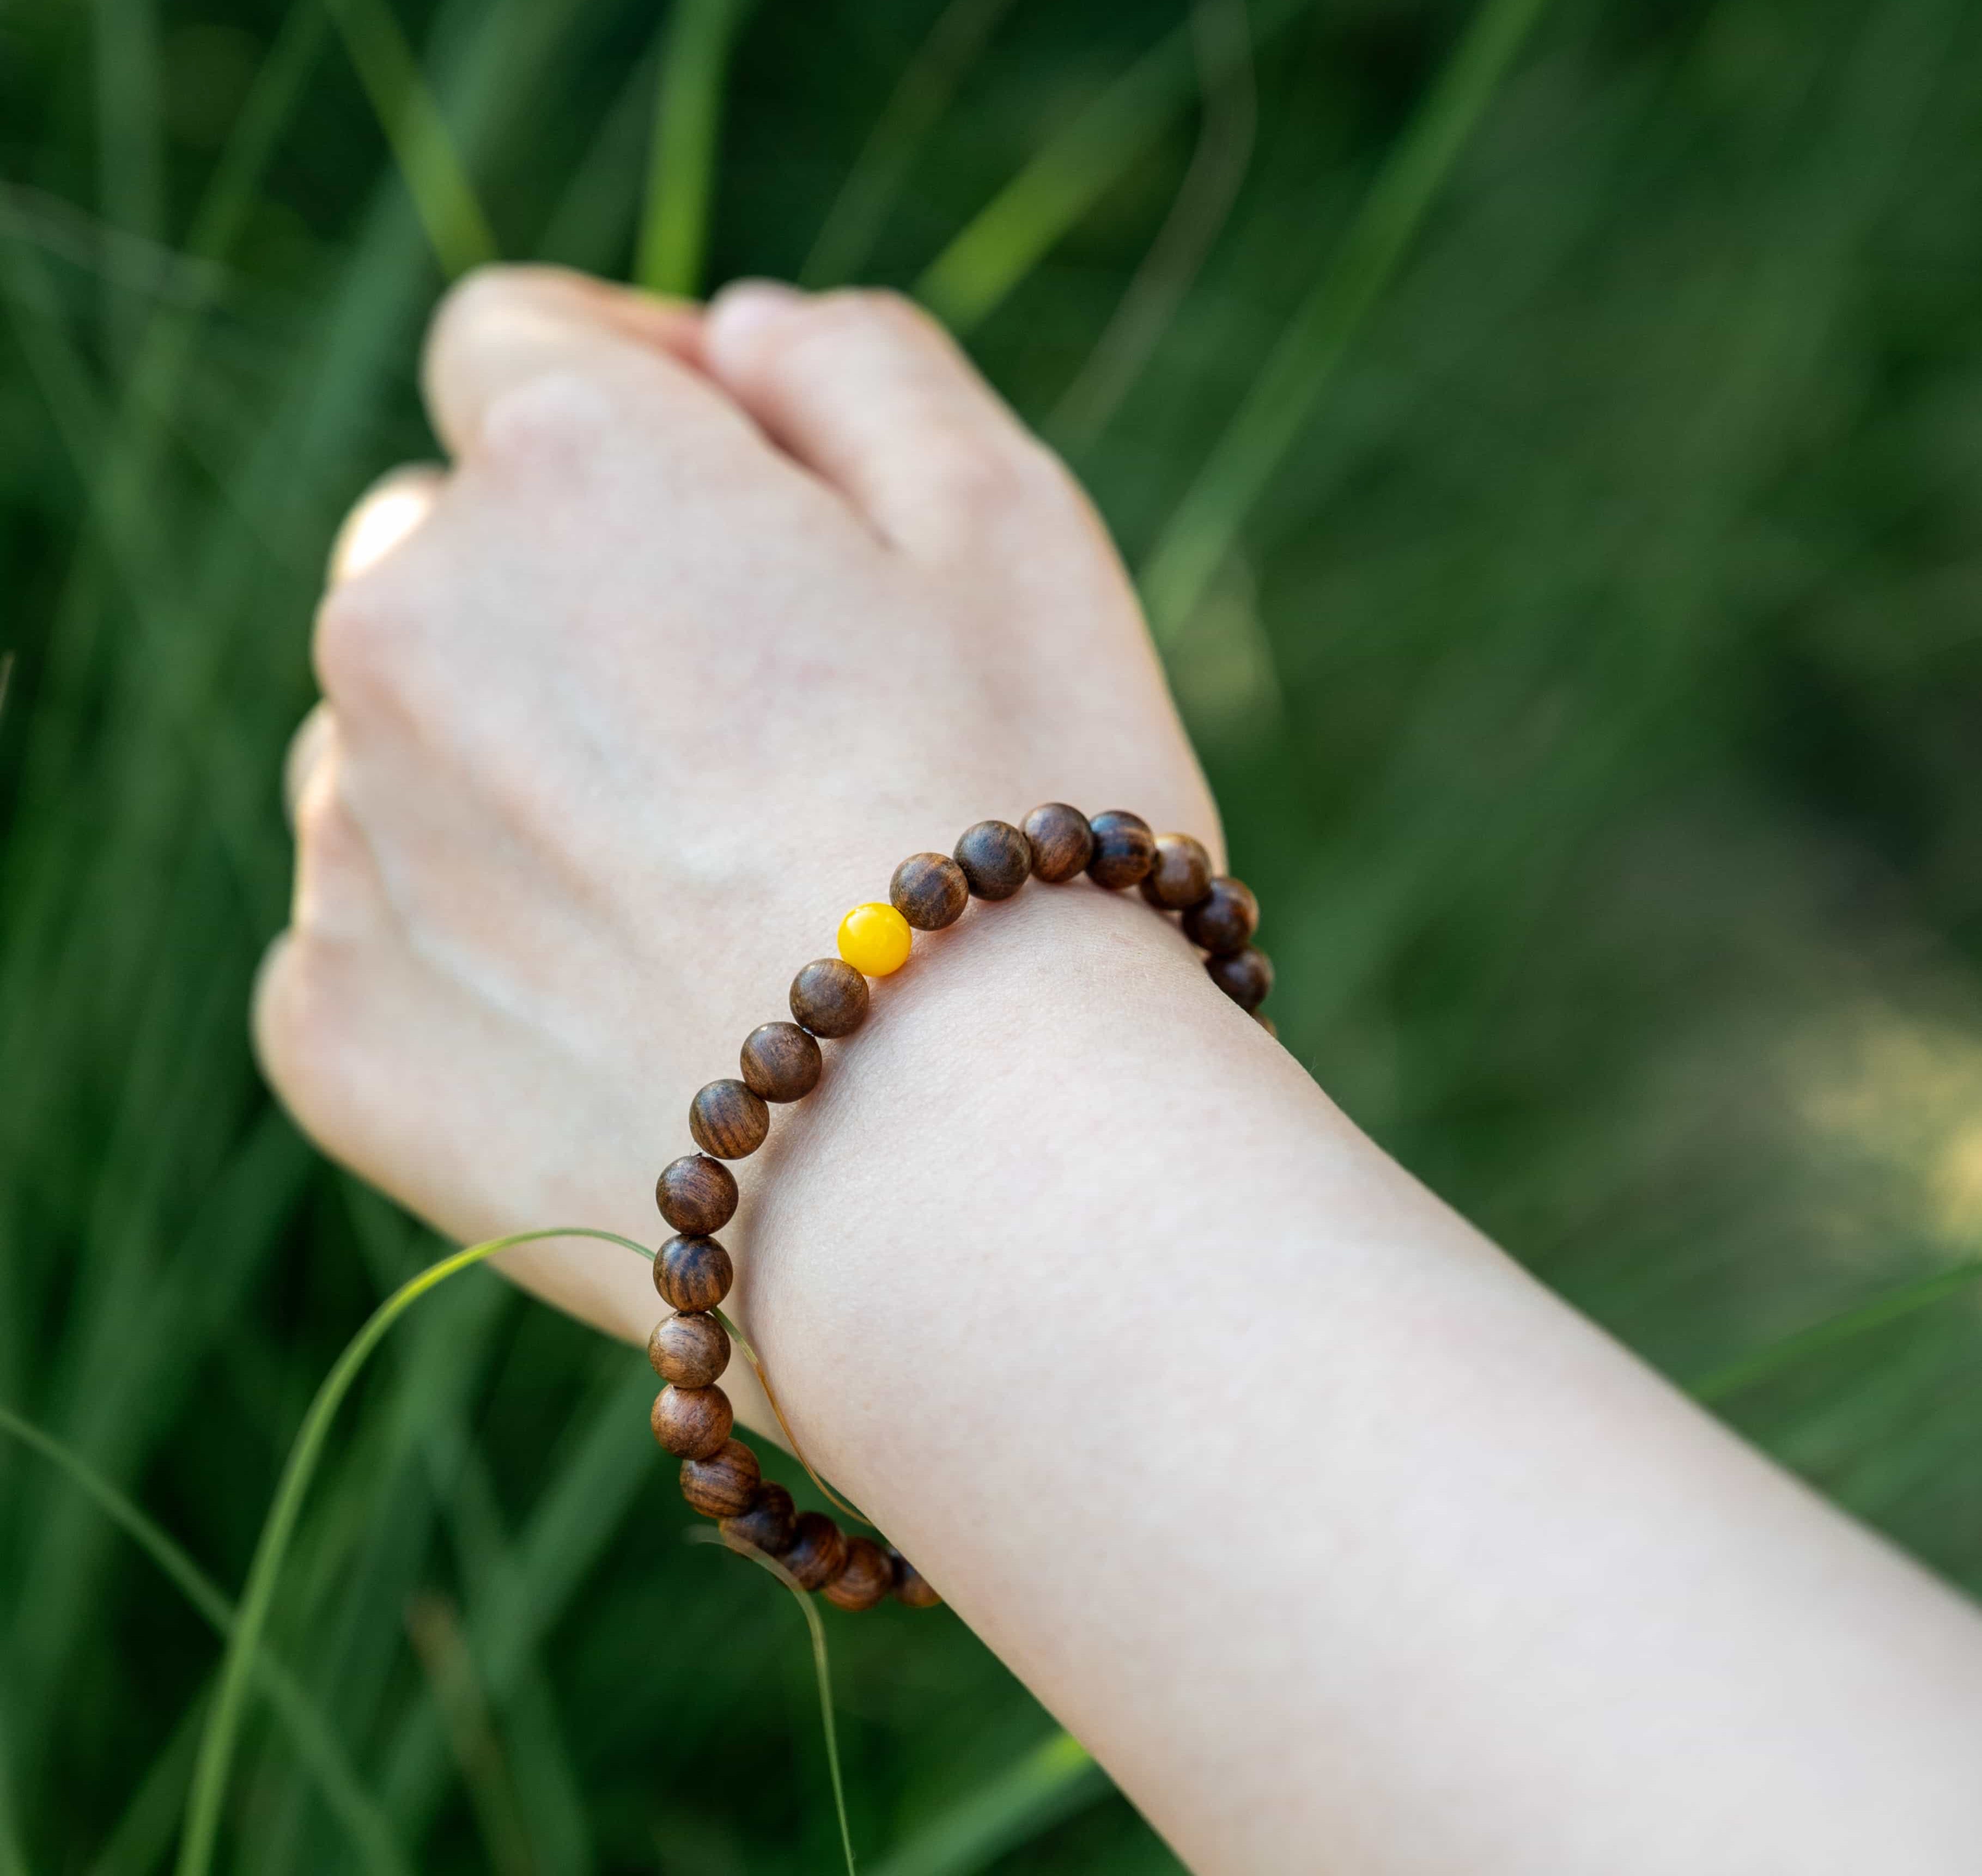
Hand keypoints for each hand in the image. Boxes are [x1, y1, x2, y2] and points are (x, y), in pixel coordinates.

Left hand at [256, 265, 1215, 1345]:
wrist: (979, 1192)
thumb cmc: (1030, 841)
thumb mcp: (1016, 527)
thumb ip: (858, 366)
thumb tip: (729, 336)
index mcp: (572, 472)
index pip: (523, 344)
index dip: (639, 394)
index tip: (737, 496)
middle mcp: (408, 627)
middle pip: (446, 549)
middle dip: (573, 598)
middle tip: (751, 742)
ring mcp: (352, 840)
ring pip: (397, 744)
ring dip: (514, 773)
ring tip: (704, 906)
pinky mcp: (334, 1030)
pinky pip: (372, 932)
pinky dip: (475, 953)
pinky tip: (630, 1019)